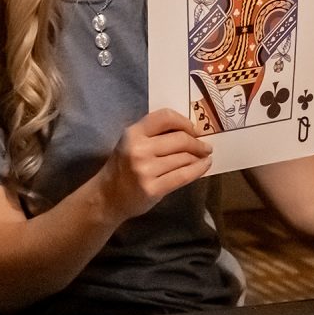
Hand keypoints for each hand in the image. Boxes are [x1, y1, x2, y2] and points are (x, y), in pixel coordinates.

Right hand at [97, 111, 212, 220]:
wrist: (107, 197)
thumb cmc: (123, 167)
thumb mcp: (131, 143)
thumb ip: (153, 134)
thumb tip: (190, 131)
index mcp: (133, 133)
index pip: (165, 117)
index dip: (185, 122)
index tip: (194, 130)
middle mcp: (139, 149)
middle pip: (180, 139)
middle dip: (197, 142)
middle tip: (206, 146)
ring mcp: (146, 170)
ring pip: (184, 158)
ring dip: (199, 157)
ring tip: (204, 157)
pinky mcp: (153, 189)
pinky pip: (184, 175)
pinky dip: (199, 169)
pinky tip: (205, 165)